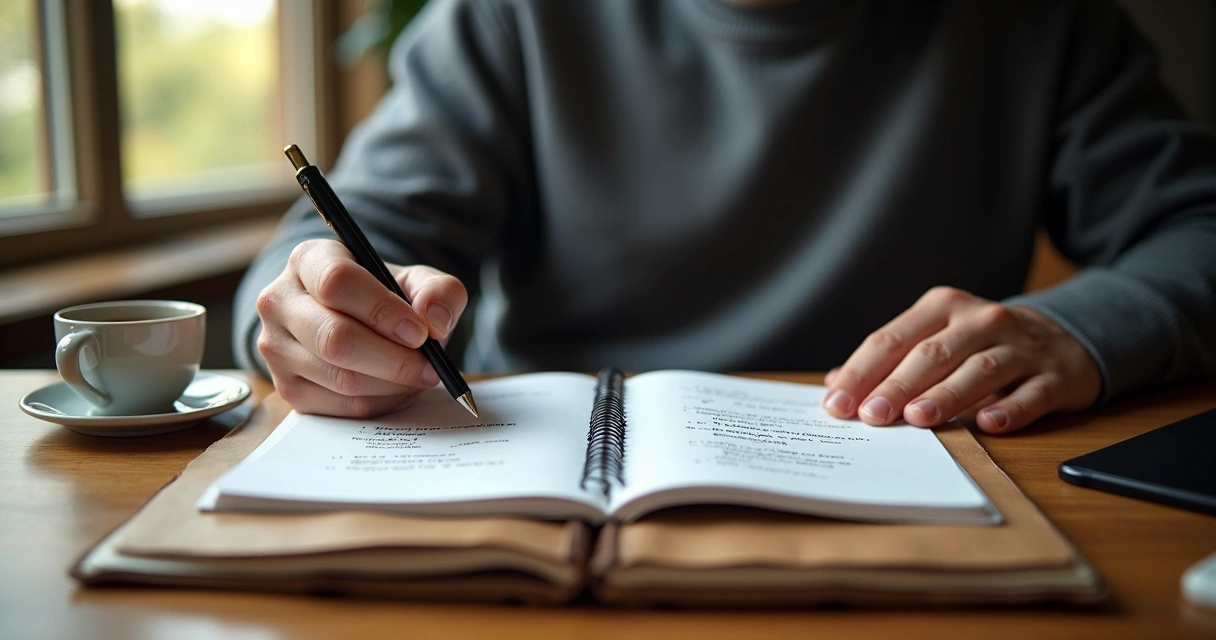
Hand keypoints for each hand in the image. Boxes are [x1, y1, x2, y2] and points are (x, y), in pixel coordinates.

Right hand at [255, 239, 467, 417]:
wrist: (355, 322)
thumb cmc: (385, 296)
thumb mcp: (417, 281)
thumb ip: (439, 291)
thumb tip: (433, 321)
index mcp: (308, 260)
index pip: (336, 282)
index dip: (382, 310)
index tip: (419, 332)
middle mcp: (279, 302)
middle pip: (335, 338)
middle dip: (393, 359)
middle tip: (429, 366)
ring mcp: (276, 348)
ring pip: (340, 377)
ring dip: (391, 384)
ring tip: (418, 375)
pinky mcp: (286, 388)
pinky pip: (340, 405)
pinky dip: (380, 402)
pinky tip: (396, 388)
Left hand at [821, 286, 1100, 433]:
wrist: (1065, 337)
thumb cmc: (983, 344)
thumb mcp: (937, 338)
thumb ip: (890, 359)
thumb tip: (832, 384)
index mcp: (943, 308)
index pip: (892, 339)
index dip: (862, 372)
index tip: (837, 403)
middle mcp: (981, 320)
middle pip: (932, 354)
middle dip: (898, 385)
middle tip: (872, 415)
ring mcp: (1021, 346)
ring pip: (979, 370)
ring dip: (947, 395)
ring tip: (918, 419)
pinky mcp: (1055, 376)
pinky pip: (1031, 393)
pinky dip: (1010, 409)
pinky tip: (989, 424)